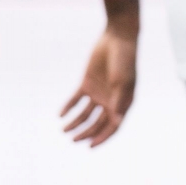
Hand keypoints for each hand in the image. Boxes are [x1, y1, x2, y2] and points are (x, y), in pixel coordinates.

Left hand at [61, 24, 137, 146]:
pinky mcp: (87, 84)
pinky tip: (61, 115)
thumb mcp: (122, 80)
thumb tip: (116, 119)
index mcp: (123, 102)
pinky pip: (76, 100)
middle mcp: (111, 100)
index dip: (102, 137)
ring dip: (76, 123)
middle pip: (97, 123)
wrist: (117, 39)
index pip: (113, 126)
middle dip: (86, 133)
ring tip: (64, 130)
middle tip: (73, 139)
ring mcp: (99, 92)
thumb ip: (118, 99)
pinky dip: (69, 107)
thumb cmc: (124, 60)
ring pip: (85, 114)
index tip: (89, 146)